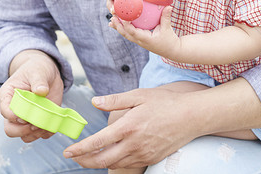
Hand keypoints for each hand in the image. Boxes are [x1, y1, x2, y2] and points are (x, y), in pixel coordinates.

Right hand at [0, 50, 64, 142]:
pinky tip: (52, 124)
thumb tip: (41, 91)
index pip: (5, 110)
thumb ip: (39, 80)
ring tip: (46, 123)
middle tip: (36, 124)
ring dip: (35, 134)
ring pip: (23, 136)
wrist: (46, 74)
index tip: (25, 115)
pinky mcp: (37, 122)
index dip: (13, 116)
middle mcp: (13, 110)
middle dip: (23, 130)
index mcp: (7, 95)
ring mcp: (25, 118)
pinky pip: (38, 135)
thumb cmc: (37, 70)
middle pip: (10, 129)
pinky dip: (45, 133)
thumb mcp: (38, 71)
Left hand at [63, 88, 197, 168]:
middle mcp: (134, 144)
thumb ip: (115, 100)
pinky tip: (112, 155)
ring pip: (115, 165)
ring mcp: (143, 154)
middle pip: (103, 160)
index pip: (98, 142)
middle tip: (74, 158)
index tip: (68, 151)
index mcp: (129, 126)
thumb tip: (94, 101)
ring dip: (99, 163)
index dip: (80, 149)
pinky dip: (116, 163)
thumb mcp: (139, 95)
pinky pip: (129, 165)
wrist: (192, 117)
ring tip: (89, 157)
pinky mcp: (151, 159)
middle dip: (85, 161)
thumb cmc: (166, 102)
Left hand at [109, 5, 180, 59]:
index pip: (133, 32)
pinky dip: (123, 29)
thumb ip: (166, 17)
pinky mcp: (140, 40)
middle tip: (112, 17)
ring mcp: (139, 41)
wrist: (172, 51)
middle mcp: (140, 41)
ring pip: (126, 35)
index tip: (123, 16)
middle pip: (126, 34)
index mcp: (145, 39)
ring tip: (111, 20)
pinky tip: (118, 25)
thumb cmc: (169, 41)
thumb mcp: (168, 29)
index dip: (126, 24)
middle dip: (118, 26)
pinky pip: (129, 34)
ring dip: (118, 27)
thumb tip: (169, 6)